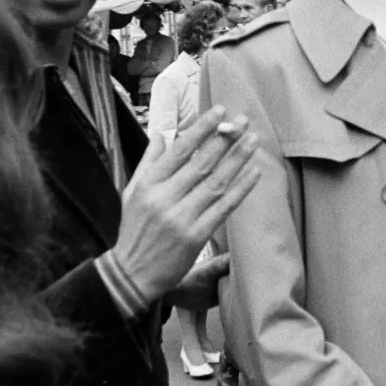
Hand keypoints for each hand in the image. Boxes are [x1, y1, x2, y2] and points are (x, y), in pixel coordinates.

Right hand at [111, 106, 261, 303]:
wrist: (131, 274)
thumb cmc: (133, 230)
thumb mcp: (131, 192)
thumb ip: (148, 162)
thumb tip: (160, 134)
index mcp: (148, 184)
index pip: (179, 149)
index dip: (201, 128)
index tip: (219, 111)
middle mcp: (164, 198)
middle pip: (201, 162)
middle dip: (225, 139)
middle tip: (244, 120)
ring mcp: (181, 218)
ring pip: (215, 182)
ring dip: (237, 159)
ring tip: (253, 140)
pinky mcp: (195, 237)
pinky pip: (223, 207)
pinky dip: (240, 188)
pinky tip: (254, 173)